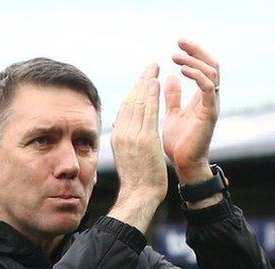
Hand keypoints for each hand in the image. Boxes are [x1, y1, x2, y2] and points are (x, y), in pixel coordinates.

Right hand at [111, 63, 167, 201]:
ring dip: (147, 82)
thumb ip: (128, 142)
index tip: (143, 80)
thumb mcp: (128, 158)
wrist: (138, 196)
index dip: (134, 91)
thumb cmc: (137, 182)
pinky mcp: (145, 139)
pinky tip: (157, 82)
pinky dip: (152, 95)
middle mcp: (122, 133)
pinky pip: (148, 111)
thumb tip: (126, 132)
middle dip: (141, 81)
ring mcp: (132, 135)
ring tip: (154, 68)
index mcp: (117, 138)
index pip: (125, 109)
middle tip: (150, 66)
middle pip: (130, 101)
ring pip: (138, 102)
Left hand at [163, 38, 219, 183]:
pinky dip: (196, 75)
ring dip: (194, 61)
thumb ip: (173, 96)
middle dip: (196, 51)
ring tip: (176, 57)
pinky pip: (209, 87)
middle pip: (211, 65)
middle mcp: (211, 98)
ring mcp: (212, 105)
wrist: (184, 165)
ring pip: (211, 72)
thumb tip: (170, 77)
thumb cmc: (179, 143)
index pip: (204, 67)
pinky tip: (182, 71)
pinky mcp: (210, 113)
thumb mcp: (173, 114)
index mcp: (202, 97)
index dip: (193, 54)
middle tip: (180, 42)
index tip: (177, 45)